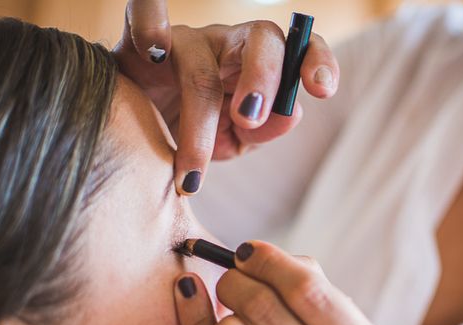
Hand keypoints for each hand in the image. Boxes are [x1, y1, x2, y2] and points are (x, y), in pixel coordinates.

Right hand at [113, 0, 338, 194]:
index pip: (298, 50)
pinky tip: (155, 54)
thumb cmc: (199, 133)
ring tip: (194, 171)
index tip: (322, 89)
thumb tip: (292, 114)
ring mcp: (187, 41)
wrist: (143, 132)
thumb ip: (265, 130)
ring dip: (199, 119)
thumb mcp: (237, 140)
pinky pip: (143, 14)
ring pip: (200, 64)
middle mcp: (228, 46)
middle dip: (261, 78)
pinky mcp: (140, 42)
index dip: (316, 61)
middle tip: (248, 119)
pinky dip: (149, 23)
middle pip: (261, 39)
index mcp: (260, 66)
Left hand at [174, 241, 401, 324]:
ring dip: (220, 309)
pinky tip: (192, 304)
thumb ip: (323, 297)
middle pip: (264, 309)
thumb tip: (262, 257)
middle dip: (237, 278)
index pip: (307, 290)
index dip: (269, 260)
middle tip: (233, 276)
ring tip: (230, 308)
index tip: (249, 250)